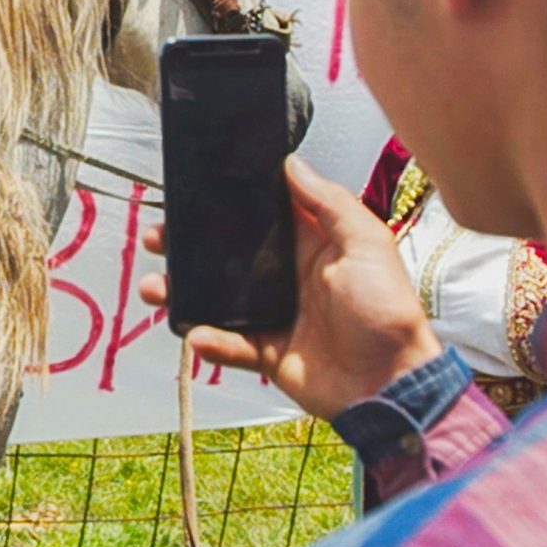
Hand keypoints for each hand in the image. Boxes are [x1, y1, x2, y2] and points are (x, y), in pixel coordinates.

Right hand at [138, 155, 442, 420]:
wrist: (390, 384)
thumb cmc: (387, 312)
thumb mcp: (367, 244)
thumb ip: (329, 202)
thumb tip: (292, 163)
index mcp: (311, 245)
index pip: (260, 216)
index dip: (226, 204)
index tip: (191, 192)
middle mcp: (286, 276)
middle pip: (226, 255)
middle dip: (187, 246)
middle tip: (159, 237)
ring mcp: (273, 314)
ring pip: (216, 298)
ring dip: (182, 292)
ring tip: (156, 288)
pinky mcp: (266, 351)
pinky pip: (228, 344)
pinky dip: (207, 340)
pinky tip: (195, 334)